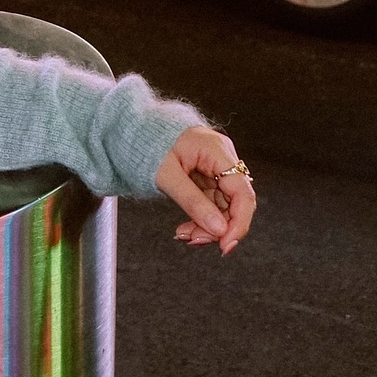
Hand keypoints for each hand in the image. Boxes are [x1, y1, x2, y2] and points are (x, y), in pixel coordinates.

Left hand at [155, 126, 255, 255]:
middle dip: (218, 227)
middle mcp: (222, 157)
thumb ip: (193, 202)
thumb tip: (219, 229)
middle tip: (194, 240)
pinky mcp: (208, 176)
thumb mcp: (166, 176)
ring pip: (223, 206)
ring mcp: (216, 167)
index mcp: (216, 150)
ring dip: (207, 226)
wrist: (134, 131)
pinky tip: (187, 228)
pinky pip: (212, 203)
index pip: (242, 191)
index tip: (226, 245)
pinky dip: (201, 217)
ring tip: (184, 234)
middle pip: (235, 202)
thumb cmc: (147, 144)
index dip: (239, 222)